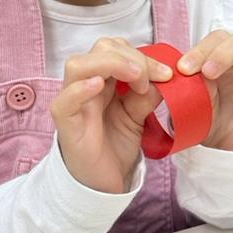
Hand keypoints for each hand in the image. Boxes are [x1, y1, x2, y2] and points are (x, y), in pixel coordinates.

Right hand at [51, 37, 174, 193]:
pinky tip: (98, 85)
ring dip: (111, 64)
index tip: (167, 73)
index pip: (117, 49)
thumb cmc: (115, 147)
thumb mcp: (139, 117)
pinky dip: (80, 89)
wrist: (103, 184)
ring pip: (78, 65)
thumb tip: (165, 76)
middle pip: (100, 49)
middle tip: (153, 79)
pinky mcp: (66, 124)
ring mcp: (72, 102)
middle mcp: (85, 85)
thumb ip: (148, 95)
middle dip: (132, 57)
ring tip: (136, 79)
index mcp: (103, 79)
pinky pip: (65, 101)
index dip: (143, 55)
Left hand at [177, 30, 232, 153]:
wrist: (224, 156)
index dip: (202, 50)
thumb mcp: (193, 105)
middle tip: (208, 71)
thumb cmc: (208, 124)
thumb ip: (192, 88)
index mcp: (223, 62)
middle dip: (226, 50)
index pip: (217, 41)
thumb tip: (185, 73)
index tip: (185, 69)